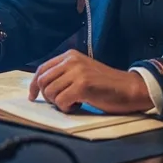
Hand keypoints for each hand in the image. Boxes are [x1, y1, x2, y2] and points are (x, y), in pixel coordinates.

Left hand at [28, 50, 153, 113]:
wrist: (129, 88)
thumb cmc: (105, 84)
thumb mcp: (82, 71)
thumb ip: (64, 74)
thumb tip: (41, 87)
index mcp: (70, 55)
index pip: (42, 68)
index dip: (33, 84)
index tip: (33, 96)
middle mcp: (72, 60)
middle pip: (42, 81)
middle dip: (47, 96)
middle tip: (62, 101)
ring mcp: (77, 72)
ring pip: (49, 92)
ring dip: (59, 102)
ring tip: (74, 101)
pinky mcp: (82, 85)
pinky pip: (60, 101)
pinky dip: (66, 107)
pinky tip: (78, 105)